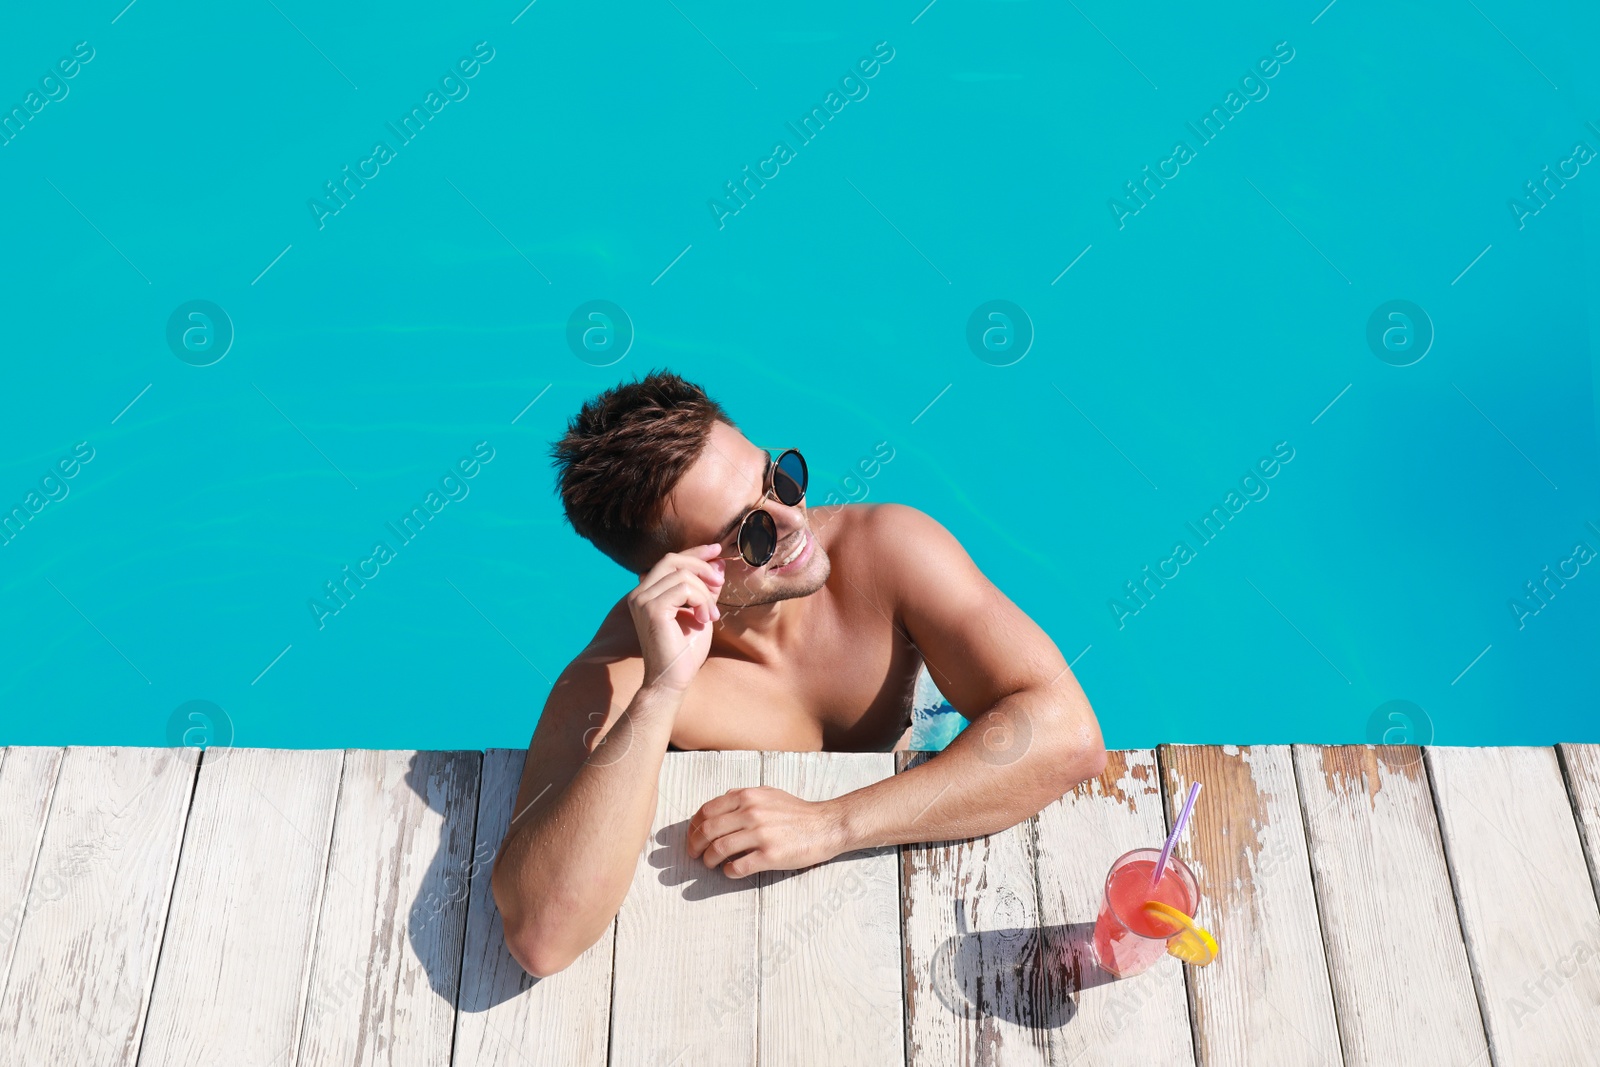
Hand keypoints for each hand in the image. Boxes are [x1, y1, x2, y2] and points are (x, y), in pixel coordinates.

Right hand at [627, 544, 724, 693]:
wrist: (673, 679)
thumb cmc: (685, 651)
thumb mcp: (699, 611)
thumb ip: (704, 588)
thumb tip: (717, 563)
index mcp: (647, 593)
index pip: (670, 561)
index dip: (694, 552)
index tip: (716, 550)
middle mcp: (639, 593)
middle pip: (673, 560)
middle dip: (701, 566)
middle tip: (720, 584)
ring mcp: (642, 600)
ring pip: (683, 575)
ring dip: (705, 593)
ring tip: (711, 615)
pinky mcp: (652, 609)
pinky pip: (685, 589)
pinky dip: (701, 601)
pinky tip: (704, 619)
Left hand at [687, 786, 847, 877]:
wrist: (825, 826)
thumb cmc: (796, 812)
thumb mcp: (768, 794)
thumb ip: (742, 796)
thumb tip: (718, 804)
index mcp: (748, 796)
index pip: (707, 811)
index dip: (693, 827)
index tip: (692, 837)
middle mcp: (752, 812)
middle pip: (708, 830)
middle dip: (695, 845)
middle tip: (694, 855)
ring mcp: (761, 834)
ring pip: (718, 849)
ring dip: (708, 860)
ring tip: (710, 864)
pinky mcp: (770, 855)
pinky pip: (737, 866)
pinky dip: (728, 871)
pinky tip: (730, 871)